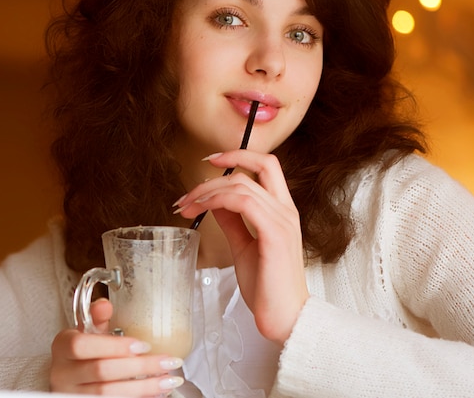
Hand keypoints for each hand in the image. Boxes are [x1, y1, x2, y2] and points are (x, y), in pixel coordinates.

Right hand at [50, 298, 183, 394]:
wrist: (69, 380)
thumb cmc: (81, 354)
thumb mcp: (86, 332)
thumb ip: (97, 318)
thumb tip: (105, 304)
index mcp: (62, 346)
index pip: (82, 345)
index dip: (114, 345)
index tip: (143, 345)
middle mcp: (62, 373)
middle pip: (101, 371)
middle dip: (139, 367)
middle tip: (167, 362)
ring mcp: (71, 394)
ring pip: (108, 393)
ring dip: (143, 387)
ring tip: (169, 380)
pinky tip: (156, 393)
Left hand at [174, 150, 308, 345]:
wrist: (284, 318)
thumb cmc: (267, 287)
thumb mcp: (244, 246)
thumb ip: (233, 221)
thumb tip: (215, 201)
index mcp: (282, 210)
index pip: (267, 166)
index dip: (240, 155)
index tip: (212, 161)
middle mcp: (285, 211)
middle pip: (253, 169)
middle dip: (213, 177)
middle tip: (187, 196)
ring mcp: (282, 221)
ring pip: (242, 185)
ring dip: (208, 191)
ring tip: (187, 206)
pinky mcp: (274, 234)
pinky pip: (244, 202)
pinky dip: (218, 200)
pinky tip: (203, 209)